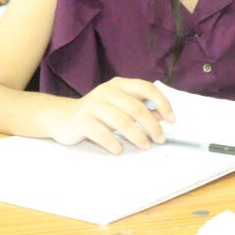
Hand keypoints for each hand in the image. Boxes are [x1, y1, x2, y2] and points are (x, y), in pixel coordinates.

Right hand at [48, 78, 175, 152]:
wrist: (62, 117)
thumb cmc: (97, 113)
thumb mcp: (119, 106)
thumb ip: (140, 108)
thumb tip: (162, 117)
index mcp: (119, 85)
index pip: (146, 88)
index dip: (162, 103)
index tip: (172, 120)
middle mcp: (107, 92)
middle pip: (137, 108)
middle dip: (152, 126)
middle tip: (160, 139)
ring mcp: (93, 105)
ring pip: (122, 121)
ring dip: (137, 136)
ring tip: (145, 146)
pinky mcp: (82, 120)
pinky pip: (102, 133)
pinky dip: (114, 143)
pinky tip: (119, 150)